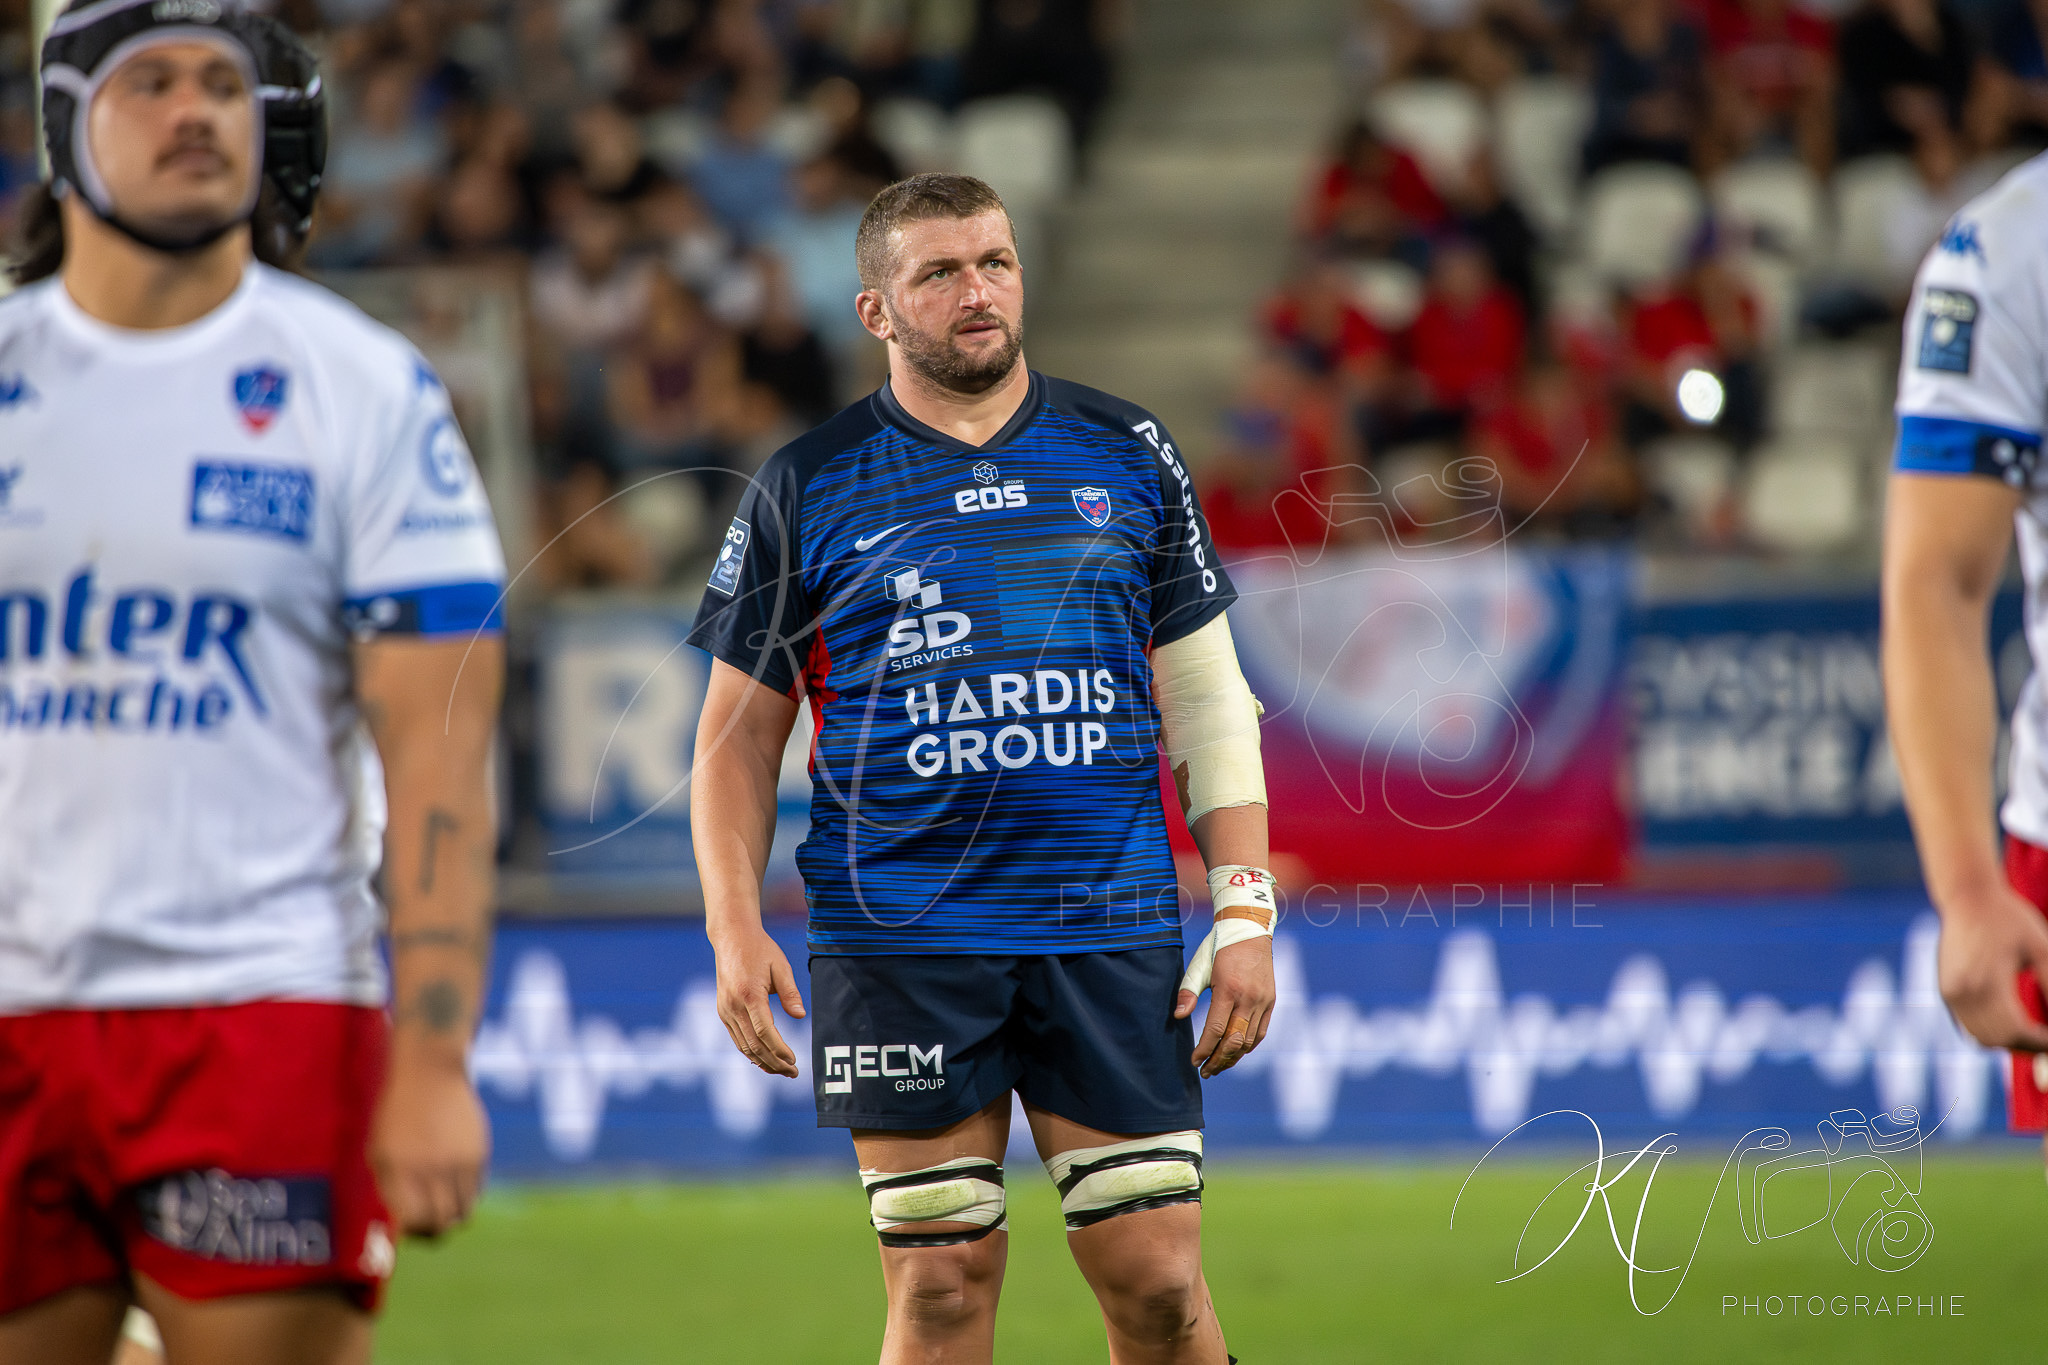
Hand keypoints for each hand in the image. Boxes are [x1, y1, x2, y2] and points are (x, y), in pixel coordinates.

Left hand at [369, 1052, 488, 1237]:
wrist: (430, 1071)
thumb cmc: (397, 1113)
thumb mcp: (381, 1149)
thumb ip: (392, 1186)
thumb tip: (406, 1223)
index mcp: (399, 1169)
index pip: (413, 1220)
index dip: (413, 1230)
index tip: (410, 1226)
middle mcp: (430, 1168)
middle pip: (442, 1222)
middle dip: (434, 1231)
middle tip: (428, 1224)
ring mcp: (458, 1161)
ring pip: (463, 1212)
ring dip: (453, 1215)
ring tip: (443, 1204)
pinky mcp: (478, 1153)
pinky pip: (476, 1190)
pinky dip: (466, 1194)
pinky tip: (453, 1178)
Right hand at [712, 926, 805, 1077]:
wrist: (732, 937)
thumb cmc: (760, 949)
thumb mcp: (780, 966)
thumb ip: (790, 992)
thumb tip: (800, 1015)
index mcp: (749, 995)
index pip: (764, 1032)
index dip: (779, 1050)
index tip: (794, 1061)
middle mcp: (733, 1006)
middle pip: (754, 1045)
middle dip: (774, 1062)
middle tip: (793, 1073)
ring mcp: (725, 1010)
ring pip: (743, 1046)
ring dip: (763, 1062)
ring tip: (782, 1071)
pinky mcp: (723, 1011)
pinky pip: (737, 1038)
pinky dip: (751, 1052)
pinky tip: (765, 1059)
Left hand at [1175, 934, 1275, 1078]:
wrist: (1249, 930)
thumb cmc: (1218, 948)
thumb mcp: (1199, 966)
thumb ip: (1188, 992)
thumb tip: (1179, 1016)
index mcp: (1228, 989)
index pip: (1216, 1030)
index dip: (1204, 1050)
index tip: (1194, 1061)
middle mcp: (1248, 998)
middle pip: (1234, 1041)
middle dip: (1218, 1060)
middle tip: (1205, 1071)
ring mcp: (1262, 1001)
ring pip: (1249, 1040)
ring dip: (1233, 1057)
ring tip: (1218, 1065)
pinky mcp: (1271, 1002)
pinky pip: (1261, 1032)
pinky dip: (1248, 1046)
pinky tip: (1236, 1052)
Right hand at [1936, 881, 2047, 1051]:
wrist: (1967, 897)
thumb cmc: (2009, 918)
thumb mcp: (2041, 950)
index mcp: (1988, 981)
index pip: (2016, 1030)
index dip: (2040, 1043)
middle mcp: (1963, 992)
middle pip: (1997, 1040)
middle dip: (2026, 1047)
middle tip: (2047, 1042)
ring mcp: (1950, 993)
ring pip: (1980, 1038)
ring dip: (2007, 1043)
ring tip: (2032, 1034)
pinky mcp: (1945, 991)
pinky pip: (1967, 1026)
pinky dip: (1989, 1033)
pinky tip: (2010, 1023)